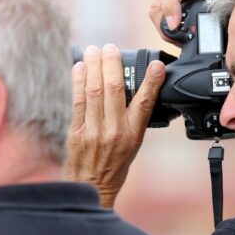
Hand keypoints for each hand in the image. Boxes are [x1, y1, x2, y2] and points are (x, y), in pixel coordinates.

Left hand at [65, 44, 165, 208]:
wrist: (92, 187)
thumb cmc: (115, 165)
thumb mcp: (134, 143)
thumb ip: (134, 117)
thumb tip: (135, 89)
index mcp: (134, 134)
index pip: (145, 103)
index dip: (151, 82)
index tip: (156, 65)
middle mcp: (115, 131)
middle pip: (114, 89)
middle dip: (111, 63)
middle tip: (110, 47)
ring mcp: (94, 131)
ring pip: (94, 91)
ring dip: (93, 66)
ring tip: (93, 50)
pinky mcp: (77, 132)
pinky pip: (78, 101)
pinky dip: (78, 81)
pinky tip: (79, 67)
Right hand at [148, 0, 234, 42]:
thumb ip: (224, 5)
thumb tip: (208, 26)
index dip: (169, 8)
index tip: (174, 26)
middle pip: (159, 1)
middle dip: (165, 25)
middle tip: (179, 42)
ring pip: (158, 5)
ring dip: (165, 25)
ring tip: (180, 39)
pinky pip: (164, 4)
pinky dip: (168, 20)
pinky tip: (181, 29)